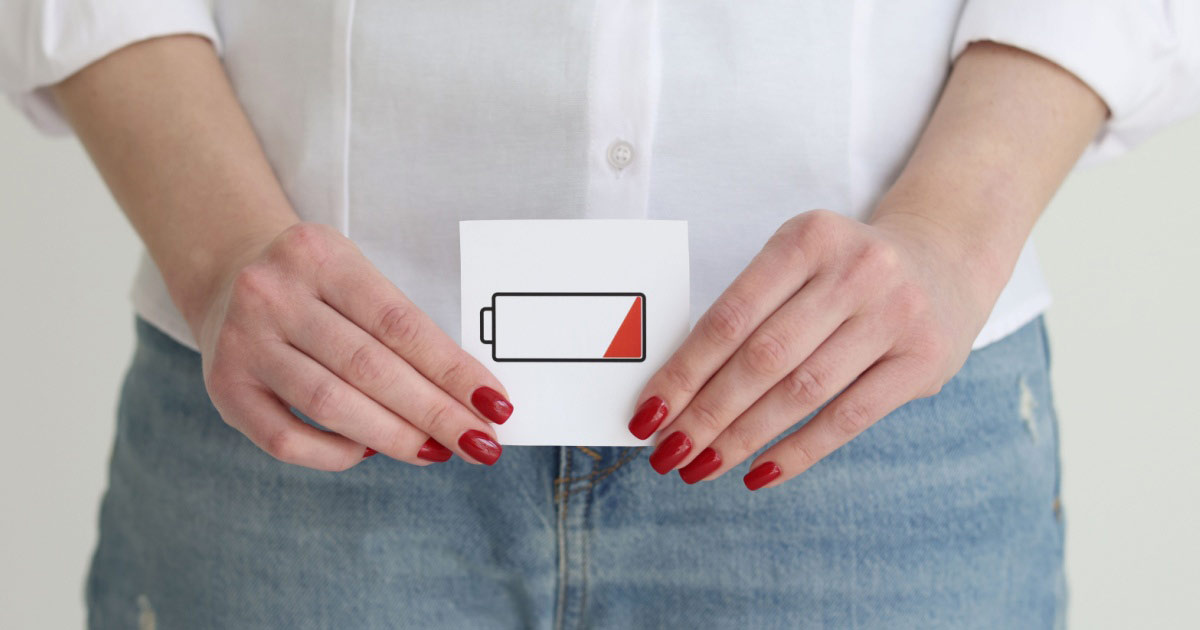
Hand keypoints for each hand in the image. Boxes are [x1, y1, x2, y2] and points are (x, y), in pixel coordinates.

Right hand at [195, 222, 513, 470]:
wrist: (227, 270)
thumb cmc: (316, 283)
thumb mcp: (354, 273)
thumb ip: (400, 326)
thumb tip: (467, 396)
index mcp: (320, 256)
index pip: (400, 323)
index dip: (452, 369)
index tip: (494, 404)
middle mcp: (274, 296)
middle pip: (369, 368)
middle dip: (434, 413)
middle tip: (480, 443)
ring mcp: (242, 343)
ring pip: (330, 405)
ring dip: (395, 437)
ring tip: (437, 451)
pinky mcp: (224, 388)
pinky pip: (285, 439)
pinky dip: (336, 453)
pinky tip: (371, 452)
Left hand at [628, 209, 998, 488]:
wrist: (946, 254)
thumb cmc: (846, 271)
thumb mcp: (800, 262)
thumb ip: (749, 313)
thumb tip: (677, 389)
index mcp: (807, 238)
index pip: (730, 316)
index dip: (684, 371)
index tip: (646, 412)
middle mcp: (855, 271)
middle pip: (763, 357)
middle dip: (706, 413)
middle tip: (667, 453)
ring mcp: (895, 315)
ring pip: (802, 392)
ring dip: (743, 437)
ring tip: (701, 466)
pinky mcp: (924, 360)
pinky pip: (848, 418)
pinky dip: (798, 451)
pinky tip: (758, 472)